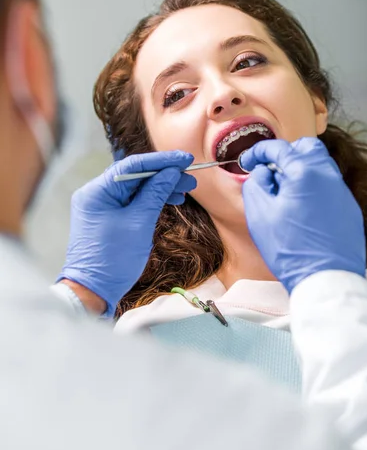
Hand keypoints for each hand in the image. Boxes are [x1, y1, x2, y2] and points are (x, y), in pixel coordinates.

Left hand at [58, 151, 195, 315]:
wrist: (93, 290)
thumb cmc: (113, 259)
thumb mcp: (139, 223)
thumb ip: (155, 194)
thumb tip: (170, 172)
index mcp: (97, 191)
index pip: (132, 165)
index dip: (161, 161)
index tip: (185, 159)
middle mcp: (96, 193)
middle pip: (135, 176)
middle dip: (164, 175)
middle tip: (190, 177)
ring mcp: (101, 205)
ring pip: (136, 189)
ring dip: (160, 188)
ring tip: (185, 190)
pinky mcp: (108, 216)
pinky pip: (132, 201)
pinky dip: (151, 200)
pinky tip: (171, 200)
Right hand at [241, 138, 365, 293]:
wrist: (325, 278)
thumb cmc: (291, 249)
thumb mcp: (260, 214)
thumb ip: (256, 183)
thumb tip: (263, 172)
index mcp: (304, 172)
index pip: (278, 148)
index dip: (258, 152)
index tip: (248, 162)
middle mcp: (328, 175)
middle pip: (306, 148)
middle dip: (286, 154)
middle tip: (270, 172)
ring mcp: (342, 191)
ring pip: (320, 166)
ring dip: (300, 171)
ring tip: (284, 193)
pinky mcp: (349, 208)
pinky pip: (329, 186)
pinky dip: (313, 188)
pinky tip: (301, 209)